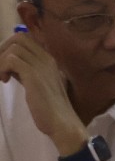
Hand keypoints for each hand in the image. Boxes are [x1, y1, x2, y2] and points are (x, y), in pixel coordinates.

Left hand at [0, 30, 85, 151]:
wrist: (62, 122)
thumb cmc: (51, 107)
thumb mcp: (40, 84)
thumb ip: (28, 72)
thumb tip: (11, 64)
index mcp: (49, 59)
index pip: (26, 39)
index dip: (10, 48)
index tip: (6, 66)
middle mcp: (47, 58)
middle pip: (19, 38)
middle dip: (2, 50)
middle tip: (1, 69)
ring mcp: (41, 65)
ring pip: (13, 48)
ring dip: (1, 61)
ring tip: (3, 77)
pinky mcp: (33, 75)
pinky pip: (11, 60)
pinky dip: (2, 68)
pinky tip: (5, 80)